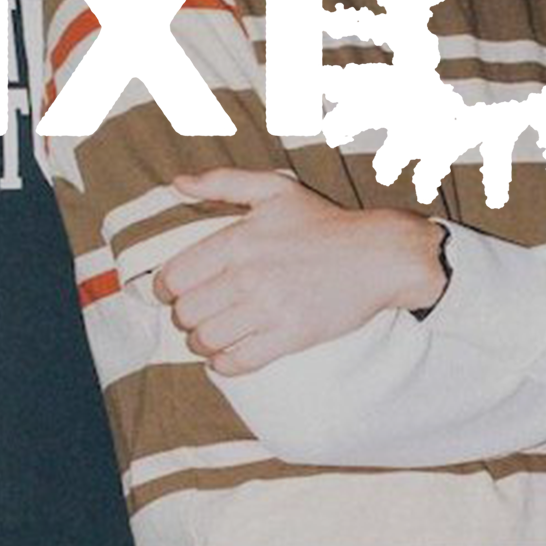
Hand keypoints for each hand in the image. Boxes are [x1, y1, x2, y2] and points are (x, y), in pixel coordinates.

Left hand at [154, 168, 446, 375]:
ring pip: (207, 339)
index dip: (167, 289)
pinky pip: (238, 361)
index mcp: (238, 240)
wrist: (378, 255)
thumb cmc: (324, 223)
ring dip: (202, 341)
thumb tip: (176, 184)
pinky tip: (228, 354)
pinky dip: (224, 363)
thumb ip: (223, 182)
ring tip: (212, 334)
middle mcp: (249, 276)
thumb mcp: (274, 189)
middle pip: (186, 313)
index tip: (176, 291)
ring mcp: (270, 308)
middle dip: (185, 316)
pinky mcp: (291, 336)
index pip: (175, 277)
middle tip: (198, 313)